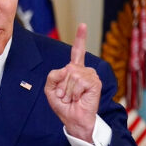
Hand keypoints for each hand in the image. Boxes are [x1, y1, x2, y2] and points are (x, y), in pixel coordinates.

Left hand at [44, 24, 101, 141]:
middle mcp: (83, 71)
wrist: (72, 119)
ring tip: (72, 98)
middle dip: (61, 85)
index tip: (83, 25)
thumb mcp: (50, 90)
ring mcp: (90, 76)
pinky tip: (78, 98)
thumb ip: (52, 76)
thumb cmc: (63, 105)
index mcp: (73, 70)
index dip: (80, 38)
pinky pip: (79, 81)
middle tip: (66, 96)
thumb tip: (67, 69)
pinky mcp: (95, 83)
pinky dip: (74, 92)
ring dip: (67, 91)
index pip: (77, 52)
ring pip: (71, 76)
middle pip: (66, 69)